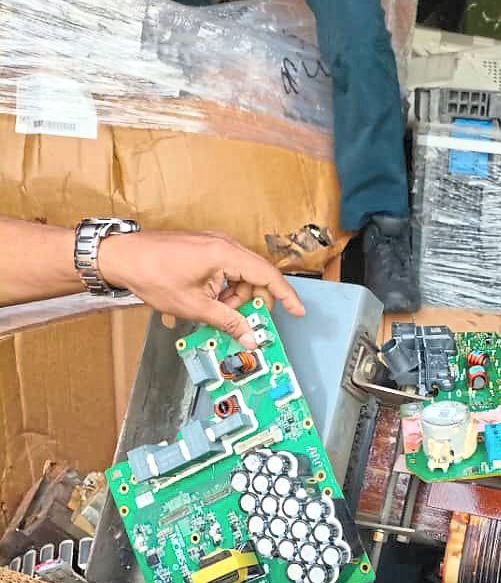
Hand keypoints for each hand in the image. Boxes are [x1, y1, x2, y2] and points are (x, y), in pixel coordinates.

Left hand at [98, 229, 304, 347]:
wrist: (121, 257)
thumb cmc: (152, 273)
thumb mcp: (195, 306)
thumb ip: (228, 322)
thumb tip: (251, 337)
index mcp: (225, 253)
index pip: (268, 275)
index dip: (286, 296)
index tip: (298, 311)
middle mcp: (224, 244)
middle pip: (255, 278)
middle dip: (251, 303)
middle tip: (241, 323)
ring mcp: (214, 245)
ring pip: (240, 277)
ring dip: (233, 299)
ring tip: (212, 312)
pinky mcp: (205, 250)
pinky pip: (226, 272)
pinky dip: (223, 290)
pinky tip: (207, 303)